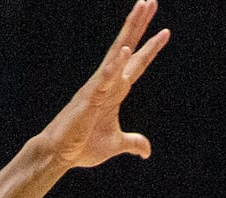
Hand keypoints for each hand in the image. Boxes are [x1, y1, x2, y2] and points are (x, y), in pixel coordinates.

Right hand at [33, 1, 169, 168]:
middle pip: (128, 47)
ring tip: (141, 8)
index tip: (166, 32)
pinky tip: (127, 49)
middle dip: (140, 24)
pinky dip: (115, 64)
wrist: (60, 154)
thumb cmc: (83, 146)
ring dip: (130, 30)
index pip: (137, 64)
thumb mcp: (116, 144)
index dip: (151, 48)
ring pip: (117, 52)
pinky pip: (105, 77)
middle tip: (150, 2)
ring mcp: (99, 86)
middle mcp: (108, 82)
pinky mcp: (90, 97)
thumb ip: (133, 142)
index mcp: (116, 91)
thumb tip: (147, 151)